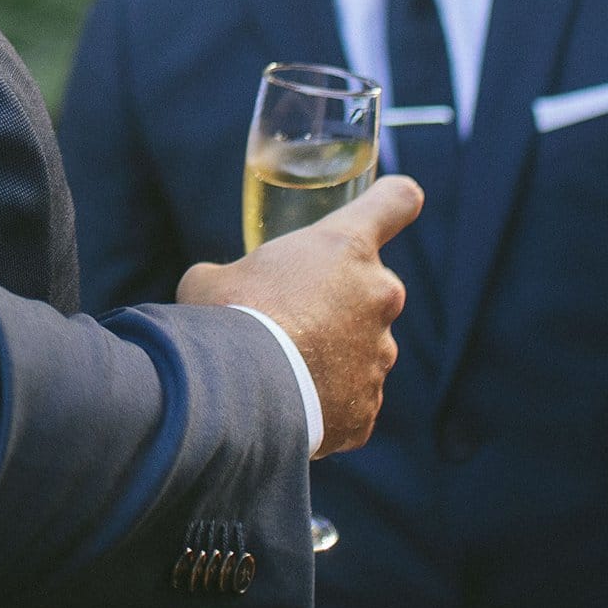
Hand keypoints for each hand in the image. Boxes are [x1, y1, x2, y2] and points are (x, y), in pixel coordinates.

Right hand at [180, 174, 420, 456]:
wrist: (238, 394)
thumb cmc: (225, 318)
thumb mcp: (211, 279)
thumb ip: (233, 273)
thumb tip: (218, 288)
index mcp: (345, 247)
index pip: (396, 200)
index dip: (393, 200)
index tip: (392, 202)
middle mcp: (377, 294)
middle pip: (371, 288)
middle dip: (338, 303)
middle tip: (287, 319)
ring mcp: (379, 355)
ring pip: (360, 348)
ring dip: (329, 354)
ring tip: (278, 369)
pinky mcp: (368, 408)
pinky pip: (349, 399)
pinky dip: (323, 400)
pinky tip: (285, 404)